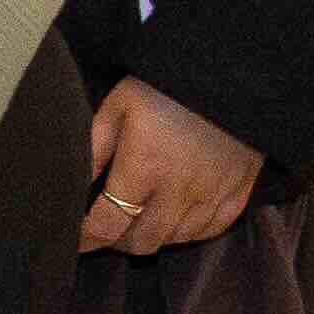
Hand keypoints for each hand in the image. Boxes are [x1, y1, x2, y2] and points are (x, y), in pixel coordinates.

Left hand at [77, 74, 258, 257]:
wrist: (231, 71)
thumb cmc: (165, 86)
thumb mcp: (117, 108)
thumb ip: (94, 150)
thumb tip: (73, 186)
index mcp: (143, 169)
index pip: (107, 224)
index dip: (86, 240)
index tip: (75, 242)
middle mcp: (179, 190)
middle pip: (143, 241)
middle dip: (117, 242)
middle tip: (107, 229)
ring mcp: (213, 193)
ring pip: (177, 239)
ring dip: (153, 237)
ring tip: (139, 223)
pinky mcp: (241, 189)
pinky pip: (214, 229)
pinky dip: (190, 232)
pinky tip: (176, 220)